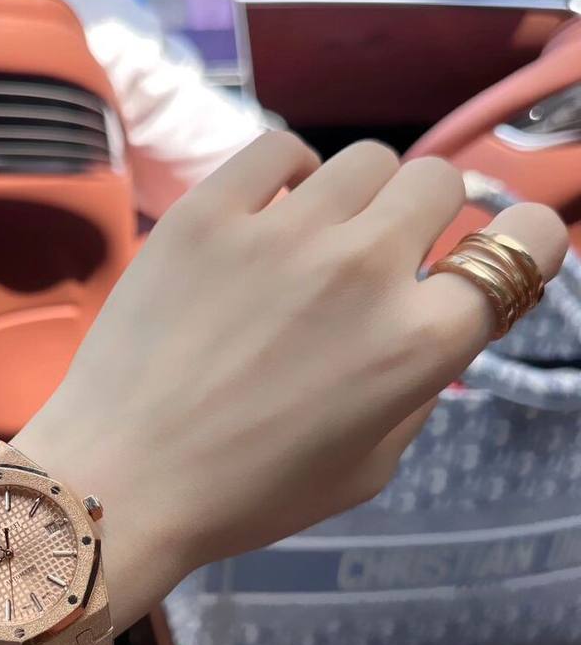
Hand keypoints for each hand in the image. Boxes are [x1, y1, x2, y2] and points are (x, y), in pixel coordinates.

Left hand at [15, 133, 567, 629]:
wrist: (120, 480)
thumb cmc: (246, 496)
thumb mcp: (366, 470)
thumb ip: (415, 392)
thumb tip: (424, 331)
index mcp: (419, 342)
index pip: (525, 245)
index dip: (522, 243)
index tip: (487, 254)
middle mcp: (366, 269)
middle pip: (439, 181)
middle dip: (425, 216)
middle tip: (382, 256)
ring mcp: (284, 230)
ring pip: (365, 158)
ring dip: (357, 196)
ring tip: (316, 240)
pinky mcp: (210, 210)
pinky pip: (280, 148)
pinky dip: (290, 172)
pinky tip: (272, 210)